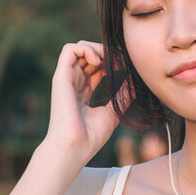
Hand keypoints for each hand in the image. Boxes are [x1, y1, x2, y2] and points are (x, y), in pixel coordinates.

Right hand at [45, 41, 122, 159]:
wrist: (75, 146)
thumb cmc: (91, 136)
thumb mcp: (113, 112)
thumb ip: (122, 94)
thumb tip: (134, 80)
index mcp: (84, 93)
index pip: (97, 67)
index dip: (112, 61)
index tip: (127, 66)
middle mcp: (74, 83)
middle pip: (89, 55)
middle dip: (107, 53)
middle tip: (122, 60)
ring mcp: (67, 79)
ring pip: (79, 48)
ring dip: (97, 48)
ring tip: (110, 59)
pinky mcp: (61, 76)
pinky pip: (69, 50)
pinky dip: (86, 49)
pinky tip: (98, 60)